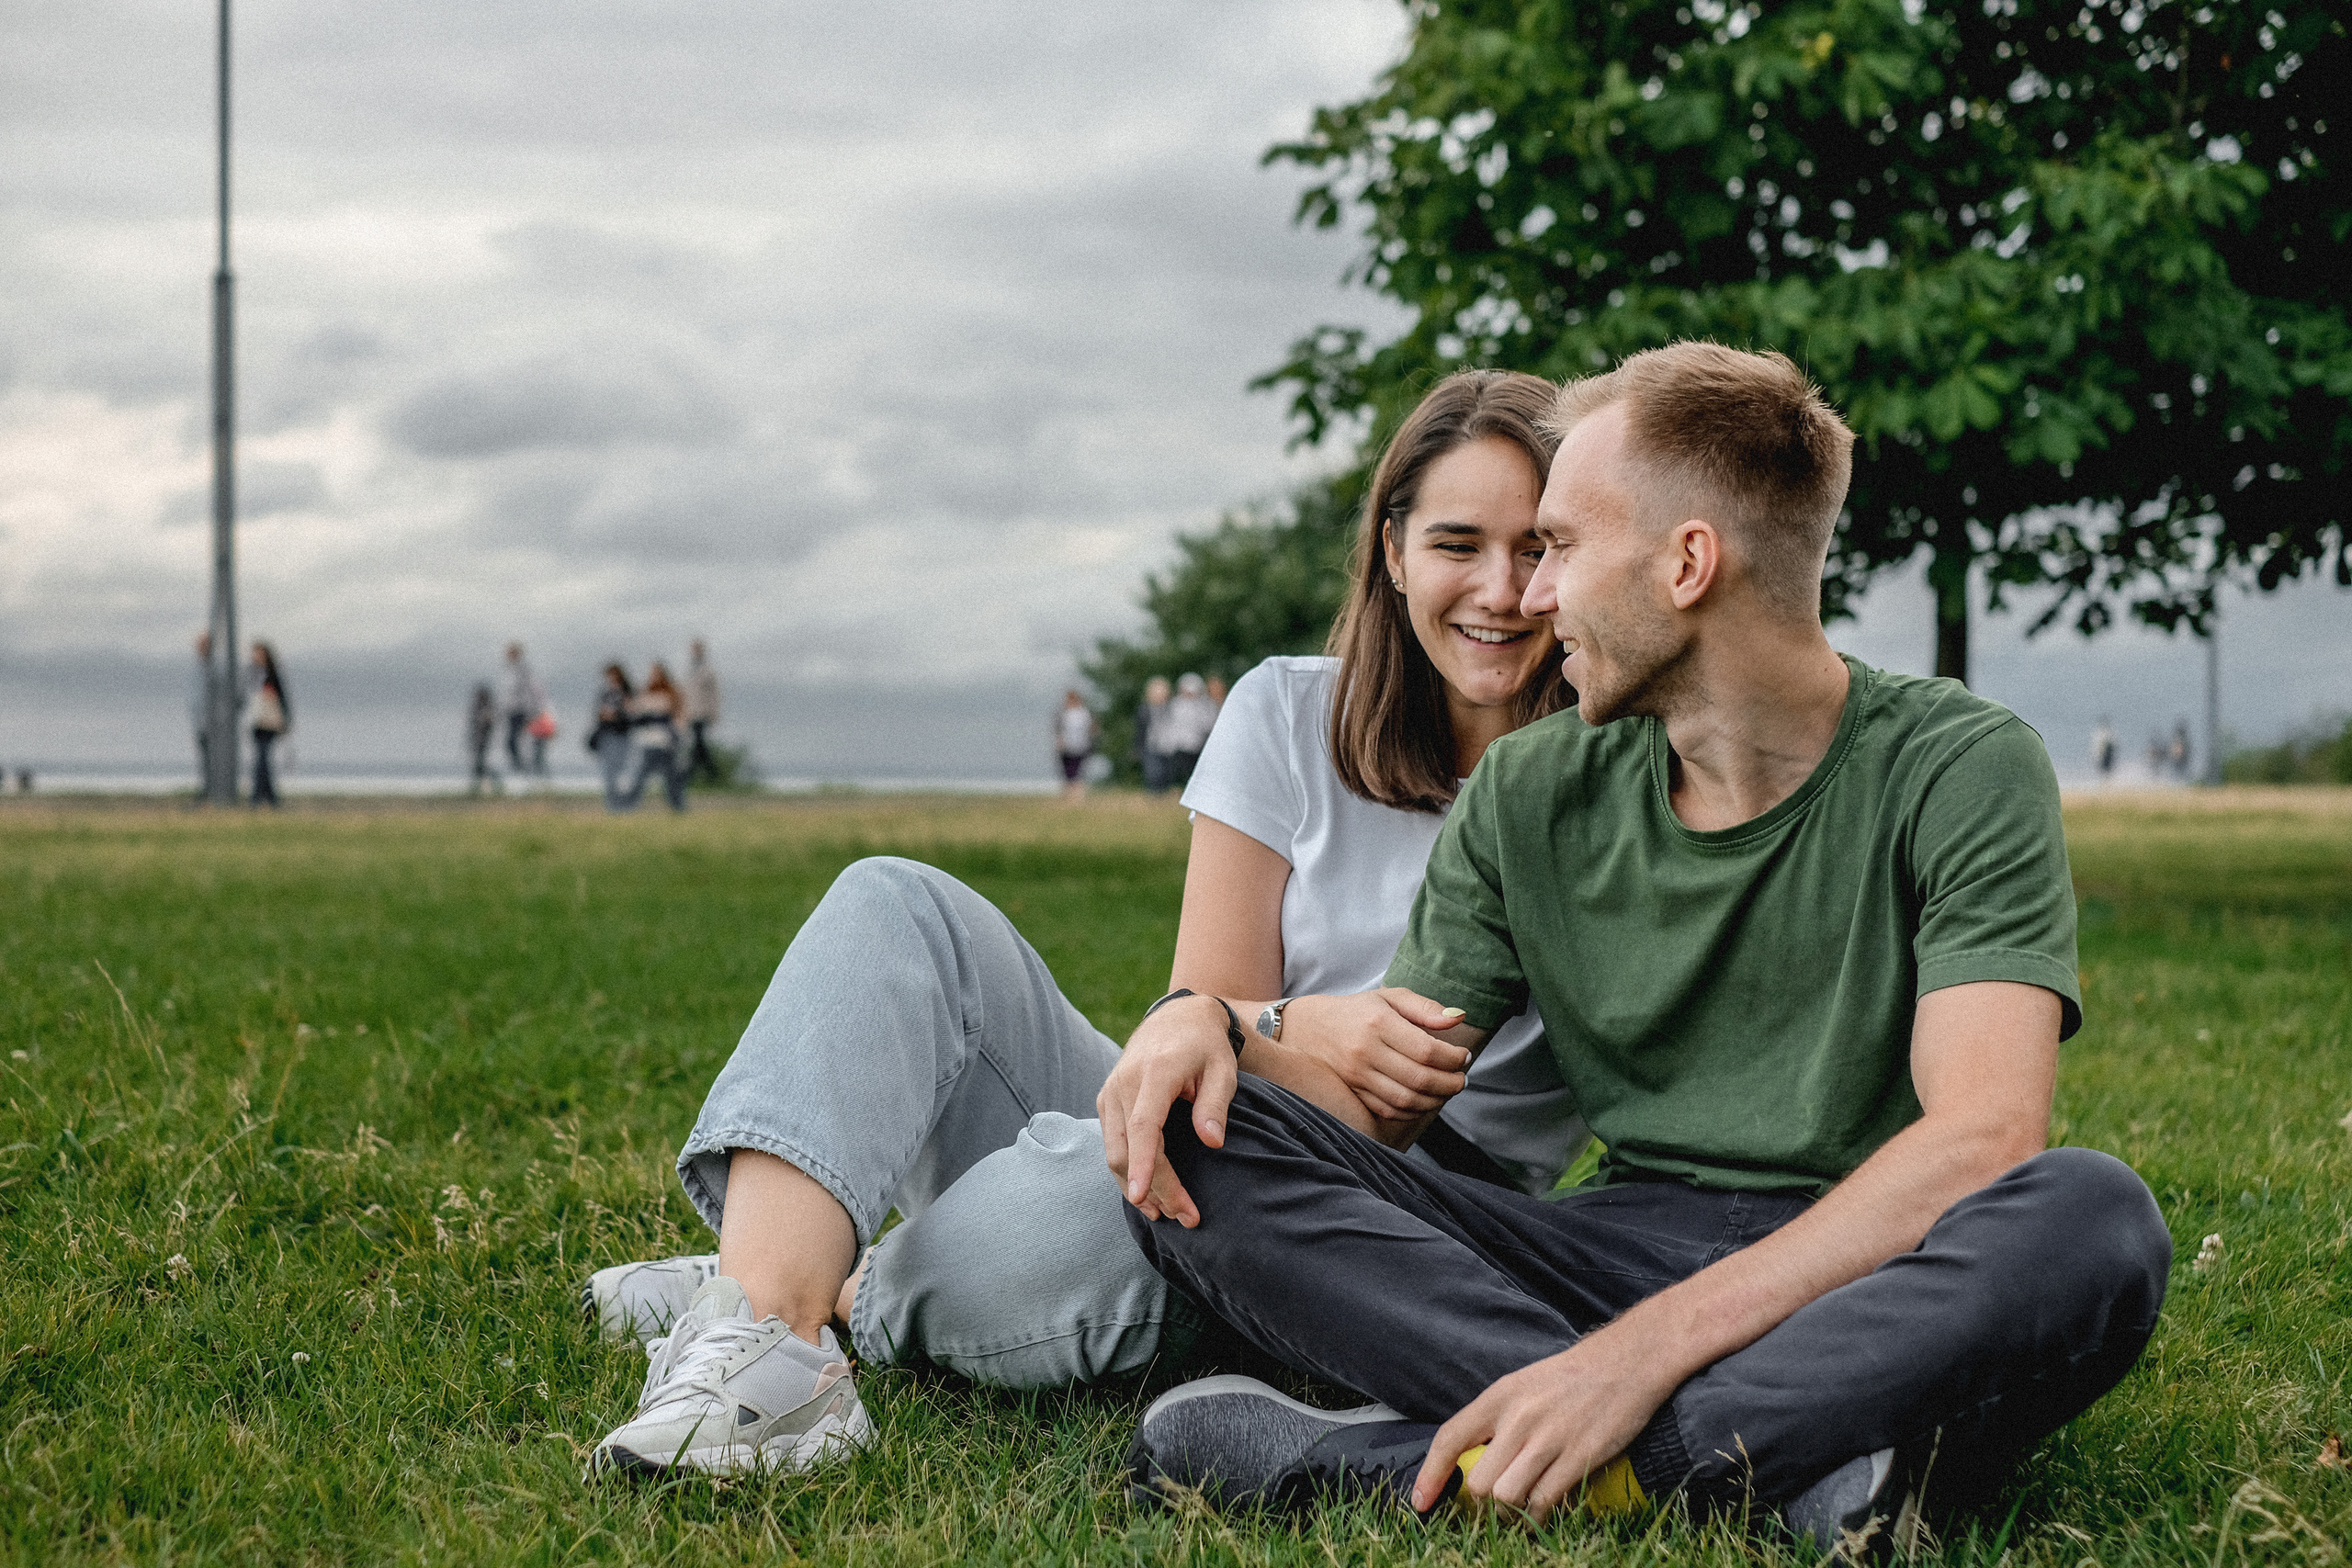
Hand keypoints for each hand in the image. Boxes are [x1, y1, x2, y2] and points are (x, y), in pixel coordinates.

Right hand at [1097, 995, 1238, 1228]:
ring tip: (1168, 1214)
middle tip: (1184, 1217)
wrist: (1177, 1018)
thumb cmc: (1205, 1046)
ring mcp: (1111, 1092)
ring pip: (1114, 1151)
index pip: (1143, 1126)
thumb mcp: (1223, 1068)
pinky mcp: (1107, 1101)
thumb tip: (1212, 1143)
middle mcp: (1124, 1083)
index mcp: (1154, 1073)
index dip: (1142, 1164)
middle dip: (1152, 1188)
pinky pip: (1112, 1144)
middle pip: (1127, 1148)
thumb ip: (1216, 1104)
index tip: (1141, 1197)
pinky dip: (1127, 1171)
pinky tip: (1148, 1193)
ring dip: (1137, 1186)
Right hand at [1281, 989, 1470, 1122]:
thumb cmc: (1357, 1011)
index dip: (1453, 1058)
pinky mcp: (1353, 1092)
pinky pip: (1389, 1110)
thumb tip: (1459, 1017)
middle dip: (1450, 1083)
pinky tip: (1425, 1100)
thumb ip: (1425, 1008)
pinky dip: (1413, 1111)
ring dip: (1435, 1100)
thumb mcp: (1389, 998)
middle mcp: (1366, 1051)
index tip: (1465, 1056)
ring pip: (1406, 1099)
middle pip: (1419, 1078)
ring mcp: (1357, 1075)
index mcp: (1379, 1022)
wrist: (1309, 1029)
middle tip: (1462, 1079)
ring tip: (1448, 1090)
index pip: (1426, 1049)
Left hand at [1410, 1320, 1682, 1520]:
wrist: (1627, 1362)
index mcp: (1500, 1396)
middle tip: (1494, 1508)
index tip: (1420, 1502)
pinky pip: (1545, 1501)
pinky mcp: (1580, 1456)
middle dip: (1482, 1504)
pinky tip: (1547, 1507)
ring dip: (1512, 1512)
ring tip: (1521, 1508)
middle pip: (1478, 1484)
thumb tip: (1472, 1461)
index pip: (1450, 1438)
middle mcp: (1519, 1417)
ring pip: (1508, 1497)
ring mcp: (1550, 1438)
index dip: (1429, 1475)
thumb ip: (1498, 1419)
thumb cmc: (1573, 1377)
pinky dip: (1541, 1513)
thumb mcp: (1524, 1385)